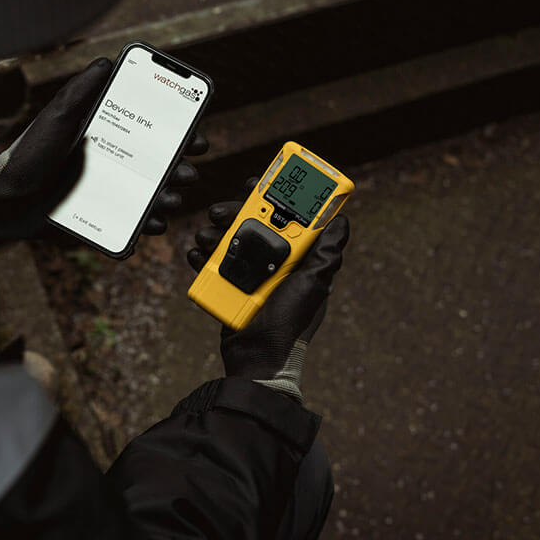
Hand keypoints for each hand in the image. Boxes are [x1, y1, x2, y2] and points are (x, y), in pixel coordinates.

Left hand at [0, 57, 208, 239]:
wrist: (6, 197)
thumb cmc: (29, 153)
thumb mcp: (57, 116)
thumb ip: (82, 91)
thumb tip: (106, 62)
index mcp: (109, 136)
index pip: (152, 131)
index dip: (178, 131)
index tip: (196, 131)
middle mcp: (115, 163)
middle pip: (159, 165)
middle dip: (181, 167)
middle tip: (188, 170)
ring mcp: (111, 191)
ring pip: (152, 194)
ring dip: (170, 196)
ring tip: (172, 198)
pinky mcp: (104, 217)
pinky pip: (133, 221)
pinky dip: (149, 223)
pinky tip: (156, 222)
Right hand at [187, 179, 349, 401]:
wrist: (259, 357)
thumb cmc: (291, 323)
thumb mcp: (315, 284)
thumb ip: (327, 253)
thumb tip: (342, 221)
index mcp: (296, 257)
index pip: (287, 216)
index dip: (273, 196)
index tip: (258, 183)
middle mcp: (273, 261)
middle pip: (252, 223)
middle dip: (234, 212)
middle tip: (221, 211)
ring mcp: (250, 273)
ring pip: (229, 240)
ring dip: (214, 233)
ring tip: (206, 237)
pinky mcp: (229, 286)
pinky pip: (213, 265)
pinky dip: (202, 258)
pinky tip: (197, 254)